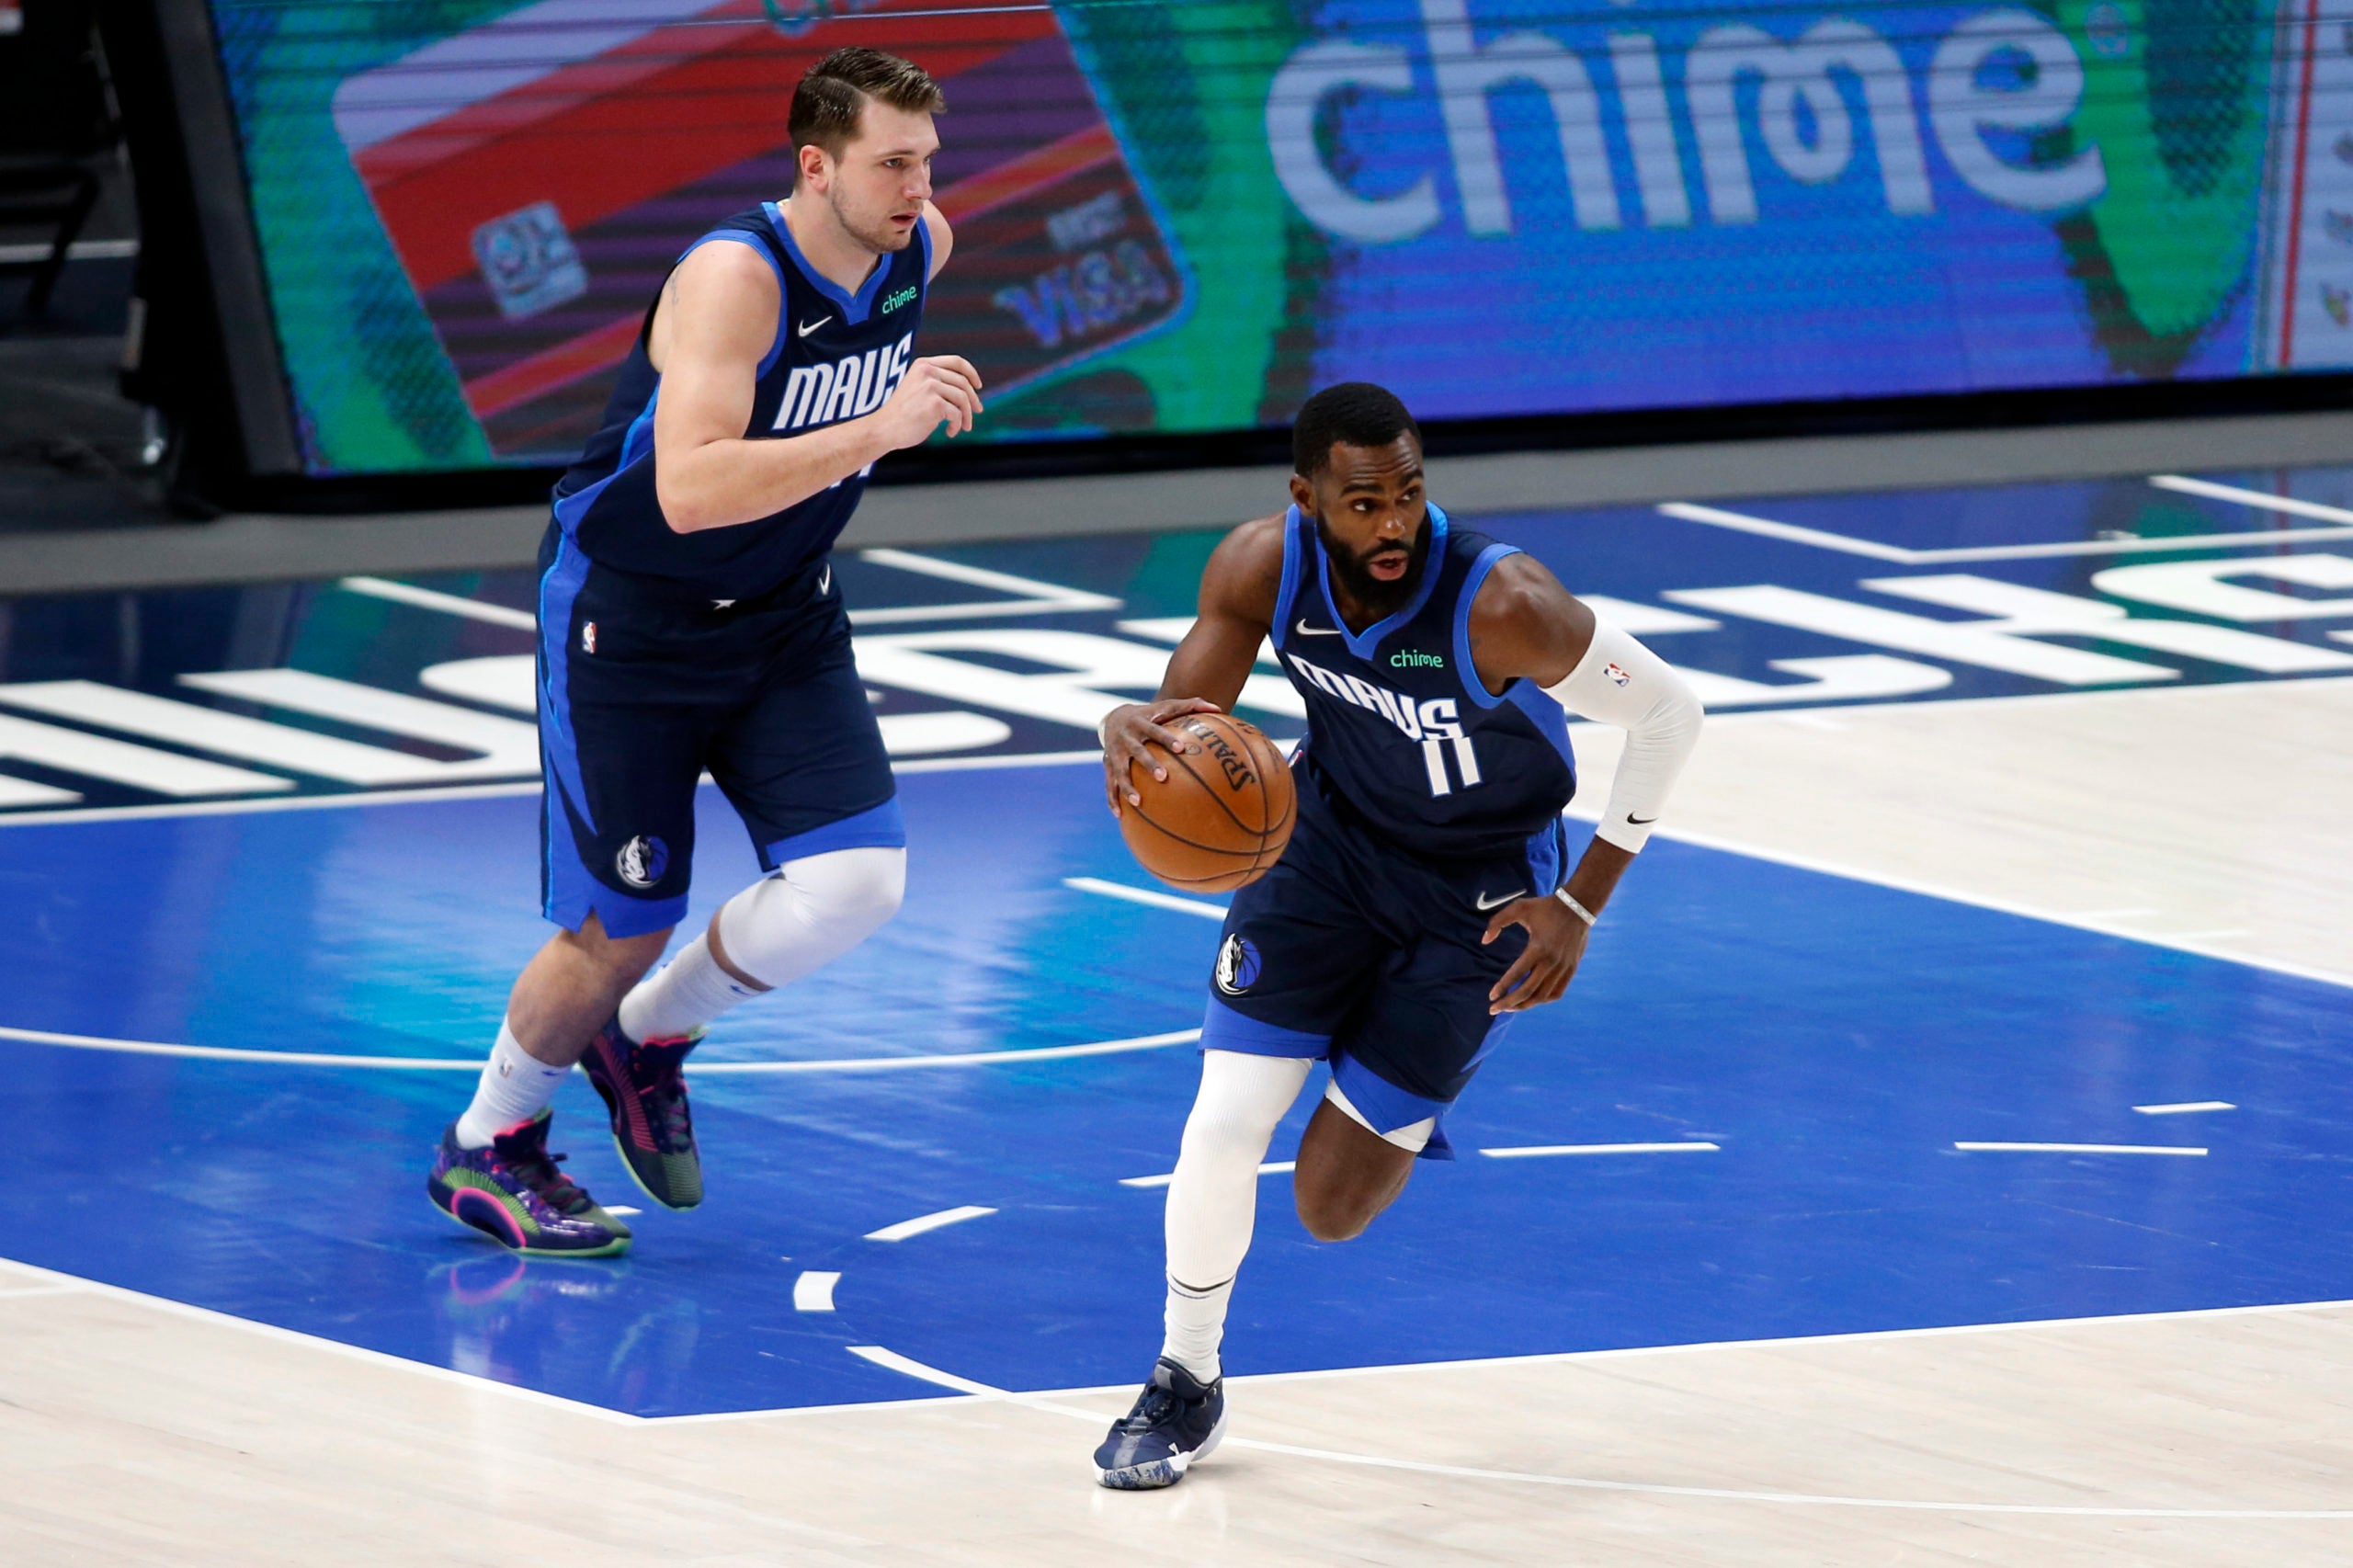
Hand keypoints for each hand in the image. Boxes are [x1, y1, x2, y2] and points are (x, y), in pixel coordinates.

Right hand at [872, 354, 983, 447]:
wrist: (884, 429)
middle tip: (977, 412)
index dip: (971, 373)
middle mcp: (927, 371)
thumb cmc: (902, 414)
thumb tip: (970, 392)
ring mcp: (931, 386)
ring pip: (963, 399)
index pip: (956, 361)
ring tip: (963, 427)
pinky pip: (957, 414)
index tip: (978, 386)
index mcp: (923, 365)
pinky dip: (957, 425)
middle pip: (963, 382)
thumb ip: (937, 384)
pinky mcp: (934, 403)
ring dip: (967, 416)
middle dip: (973, 399)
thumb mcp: (917, 389)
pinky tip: (949, 432)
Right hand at [1099, 697, 1223, 815]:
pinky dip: (1112, 799)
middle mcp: (1127, 738)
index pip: (1156, 730)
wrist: (1114, 718)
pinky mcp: (1107, 765)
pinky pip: (1109, 784)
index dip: (1168, 739)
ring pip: (1120, 771)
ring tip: (1138, 802)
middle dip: (1149, 764)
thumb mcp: (1167, 706)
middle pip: (1138, 752)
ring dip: (1127, 787)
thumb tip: (1219, 708)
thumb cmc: (1150, 715)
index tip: (1181, 748)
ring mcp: (1115, 753)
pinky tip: (1120, 814)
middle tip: (1163, 777)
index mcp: (1142, 723)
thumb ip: (1192, 706)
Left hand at [1482, 894, 1592, 1014]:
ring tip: (1509, 1007)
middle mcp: (1551, 962)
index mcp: (1537, 948)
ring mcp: (1563, 968)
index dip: (1502, 987)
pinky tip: (1530, 1000)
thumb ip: (1497, 922)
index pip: (1516, 975)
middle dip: (1508, 1003)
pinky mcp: (1571, 969)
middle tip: (1493, 1009)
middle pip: (1528, 991)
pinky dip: (1543, 1000)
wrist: (1578, 907)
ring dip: (1524, 1005)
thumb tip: (1484, 941)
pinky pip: (1557, 992)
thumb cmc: (1545, 907)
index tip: (1491, 996)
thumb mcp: (1518, 907)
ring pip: (1542, 996)